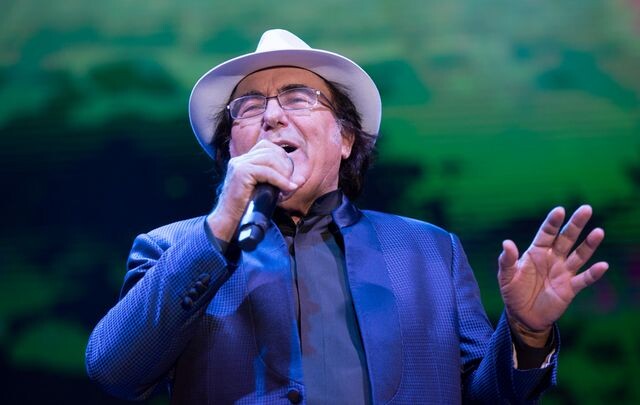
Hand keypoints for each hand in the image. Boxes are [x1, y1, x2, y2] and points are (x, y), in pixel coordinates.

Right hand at [206, 140, 305, 241]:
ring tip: (288, 187)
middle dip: (286, 166)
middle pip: (271, 151)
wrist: (230, 221)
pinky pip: (267, 172)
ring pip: (270, 159)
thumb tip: (301, 180)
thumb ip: (283, 184)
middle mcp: (240, 159)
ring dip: (284, 173)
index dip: (281, 156)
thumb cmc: (248, 209)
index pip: (266, 146)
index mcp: (244, 161)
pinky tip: (286, 189)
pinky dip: (280, 180)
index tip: (288, 174)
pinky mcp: (241, 172)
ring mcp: (239, 164)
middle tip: (289, 183)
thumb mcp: (268, 192)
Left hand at [498, 205, 608, 345]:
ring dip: (589, 245)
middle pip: (566, 238)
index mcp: (536, 252)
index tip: (559, 210)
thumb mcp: (505, 276)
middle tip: (586, 209)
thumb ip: (506, 260)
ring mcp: (563, 272)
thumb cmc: (513, 292)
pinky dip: (593, 273)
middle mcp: (553, 258)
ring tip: (599, 232)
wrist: (522, 316)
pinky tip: (602, 265)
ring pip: (579, 255)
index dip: (553, 222)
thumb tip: (506, 242)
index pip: (547, 233)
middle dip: (576, 224)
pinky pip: (584, 279)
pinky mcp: (570, 288)